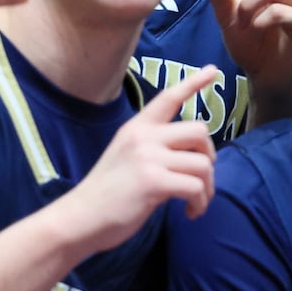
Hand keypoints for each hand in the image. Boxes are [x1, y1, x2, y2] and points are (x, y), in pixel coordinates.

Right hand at [63, 66, 217, 251]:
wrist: (78, 219)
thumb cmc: (106, 193)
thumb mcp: (126, 155)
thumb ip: (154, 147)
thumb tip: (192, 153)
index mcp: (137, 127)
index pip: (168, 98)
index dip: (193, 82)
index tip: (213, 71)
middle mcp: (143, 137)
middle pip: (199, 131)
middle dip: (209, 155)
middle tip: (202, 177)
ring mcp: (148, 158)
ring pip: (203, 163)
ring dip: (207, 187)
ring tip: (197, 202)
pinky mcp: (153, 182)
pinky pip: (195, 187)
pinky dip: (200, 202)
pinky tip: (191, 212)